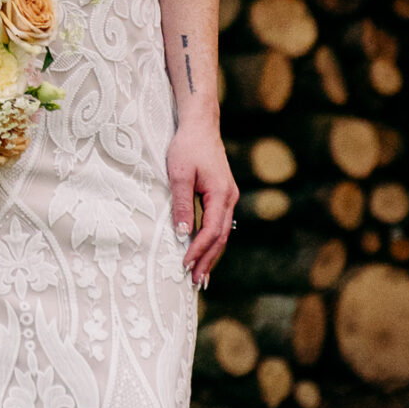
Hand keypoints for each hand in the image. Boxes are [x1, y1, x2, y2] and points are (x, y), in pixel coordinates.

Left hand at [167, 120, 237, 286]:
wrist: (200, 125)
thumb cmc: (186, 146)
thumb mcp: (179, 174)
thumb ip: (181, 204)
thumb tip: (182, 233)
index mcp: (221, 193)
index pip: (211, 230)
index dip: (198, 249)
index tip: (184, 264)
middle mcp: (229, 197)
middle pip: (221, 237)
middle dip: (208, 260)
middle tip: (196, 282)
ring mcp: (228, 196)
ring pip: (222, 232)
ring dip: (211, 254)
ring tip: (201, 276)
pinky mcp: (223, 195)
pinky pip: (219, 224)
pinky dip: (212, 240)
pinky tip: (204, 252)